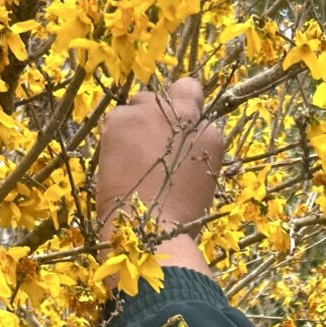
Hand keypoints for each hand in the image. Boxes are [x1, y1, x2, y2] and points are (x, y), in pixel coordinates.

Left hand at [94, 74, 225, 251]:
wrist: (148, 229)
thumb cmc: (179, 219)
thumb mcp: (202, 182)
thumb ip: (194, 153)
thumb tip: (181, 146)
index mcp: (210, 135)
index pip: (196, 102)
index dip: (185, 114)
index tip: (177, 128)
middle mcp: (183, 115)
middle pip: (168, 97)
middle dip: (159, 115)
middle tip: (150, 144)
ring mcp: (150, 113)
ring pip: (139, 105)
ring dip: (137, 124)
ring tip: (130, 156)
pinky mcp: (121, 119)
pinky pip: (118, 118)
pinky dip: (116, 136)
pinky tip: (117, 161)